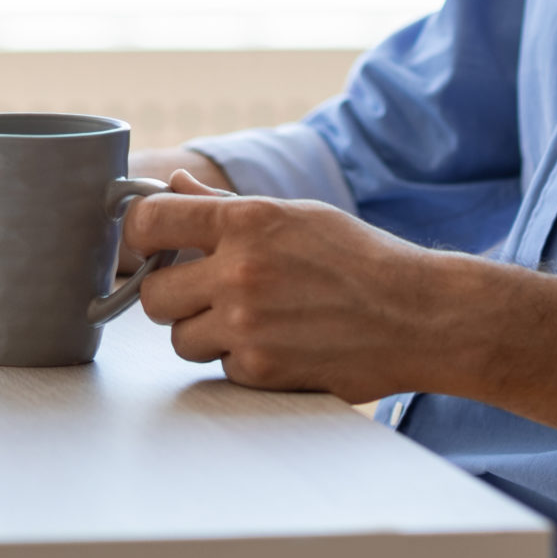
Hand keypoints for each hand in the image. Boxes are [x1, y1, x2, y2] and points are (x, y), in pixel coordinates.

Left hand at [124, 169, 462, 400]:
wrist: (418, 315)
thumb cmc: (360, 258)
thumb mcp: (296, 215)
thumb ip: (225, 207)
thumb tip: (173, 187)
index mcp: (247, 221)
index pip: (149, 221)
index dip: (138, 232)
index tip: (148, 242)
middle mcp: (241, 272)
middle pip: (153, 294)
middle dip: (172, 295)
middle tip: (204, 292)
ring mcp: (248, 326)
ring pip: (179, 339)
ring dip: (204, 332)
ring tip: (249, 319)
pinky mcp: (261, 371)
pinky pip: (219, 368)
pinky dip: (240, 361)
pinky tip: (278, 343)